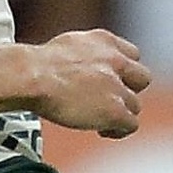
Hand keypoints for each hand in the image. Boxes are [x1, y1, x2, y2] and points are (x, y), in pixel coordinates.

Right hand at [30, 30, 150, 138]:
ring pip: (135, 105)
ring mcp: (117, 87)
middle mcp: (115, 61)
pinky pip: (131, 124)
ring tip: (100, 120)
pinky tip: (102, 131)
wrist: (30, 77)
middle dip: (128, 90)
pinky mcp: (115, 110)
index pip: (131, 54)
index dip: (123, 71)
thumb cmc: (34, 65)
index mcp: (103, 41)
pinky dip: (118, 130)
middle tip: (109, 100)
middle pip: (142, 78)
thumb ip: (84, 55)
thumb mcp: (66, 47)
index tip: (112, 80)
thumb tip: (80, 68)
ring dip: (120, 113)